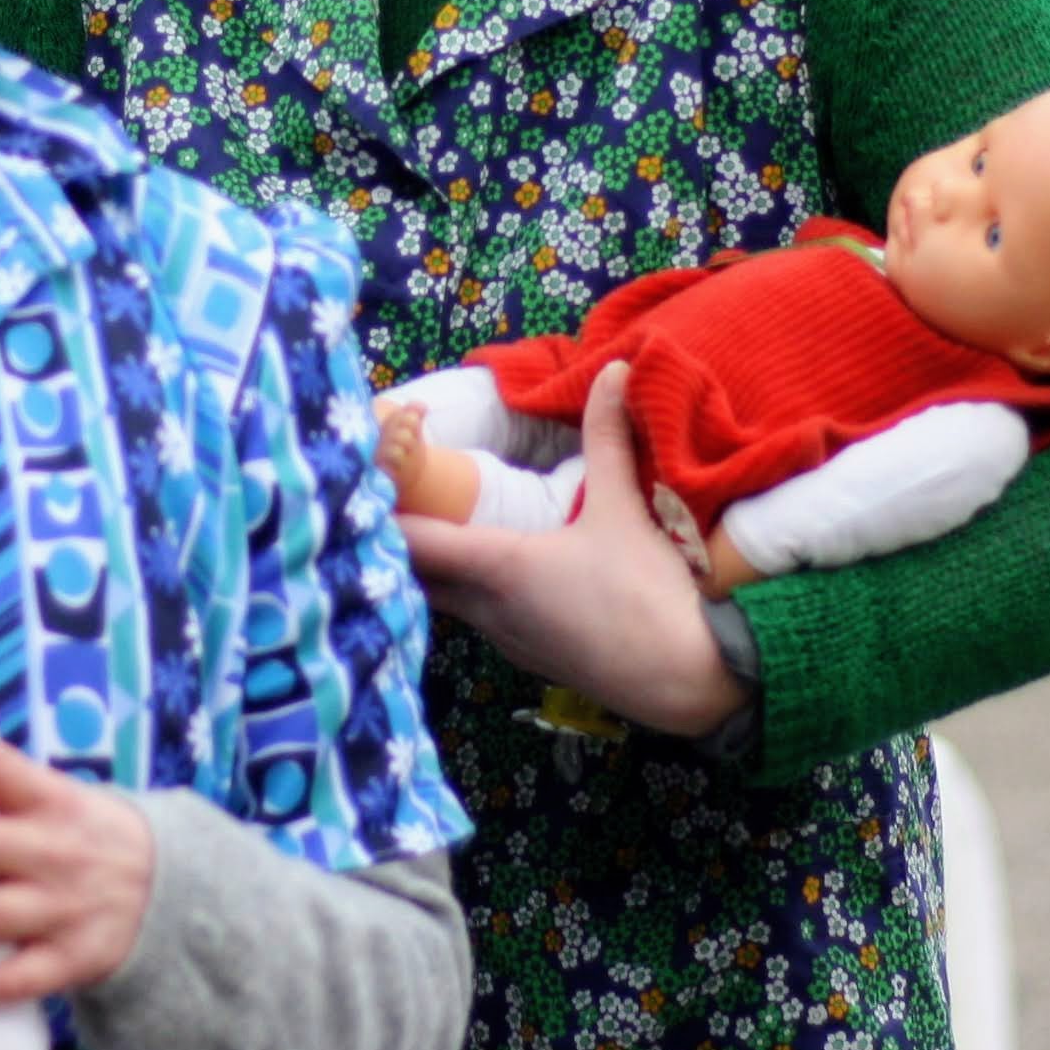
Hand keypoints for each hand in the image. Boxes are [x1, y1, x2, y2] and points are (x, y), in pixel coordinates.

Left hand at [398, 364, 747, 736]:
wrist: (686, 680)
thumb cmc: (646, 592)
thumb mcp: (622, 507)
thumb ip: (607, 437)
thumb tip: (611, 369)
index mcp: (498, 567)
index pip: (413, 540)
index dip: (381, 509)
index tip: (363, 477)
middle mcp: (486, 607)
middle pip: (416, 573)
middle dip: (398, 536)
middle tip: (389, 493)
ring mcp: (504, 638)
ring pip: (443, 599)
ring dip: (431, 567)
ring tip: (428, 523)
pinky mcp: (527, 656)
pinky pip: (473, 618)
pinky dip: (460, 591)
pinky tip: (481, 571)